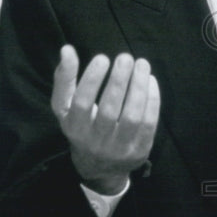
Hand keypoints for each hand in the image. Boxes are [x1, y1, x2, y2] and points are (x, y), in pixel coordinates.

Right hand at [51, 45, 159, 194]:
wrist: (99, 167)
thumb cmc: (82, 126)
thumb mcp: (65, 107)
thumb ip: (65, 79)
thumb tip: (67, 49)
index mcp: (74, 128)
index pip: (81, 103)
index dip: (91, 80)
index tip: (102, 57)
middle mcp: (95, 141)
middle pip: (109, 109)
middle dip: (119, 81)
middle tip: (125, 57)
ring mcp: (118, 149)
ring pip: (132, 117)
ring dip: (138, 88)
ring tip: (142, 64)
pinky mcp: (139, 151)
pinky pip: (149, 124)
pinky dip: (152, 100)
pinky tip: (150, 81)